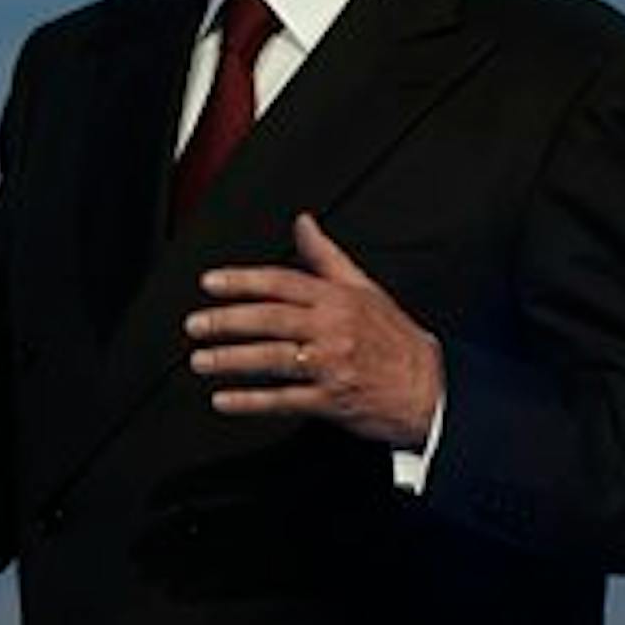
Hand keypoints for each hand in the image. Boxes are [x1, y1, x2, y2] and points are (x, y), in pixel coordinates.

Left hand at [185, 213, 442, 448]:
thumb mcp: (364, 287)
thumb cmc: (394, 337)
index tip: (210, 283)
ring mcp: (331, 366)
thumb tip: (303, 223)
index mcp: (337, 299)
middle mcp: (332, 330)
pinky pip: (285, 400)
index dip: (243, 281)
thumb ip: (326, 256)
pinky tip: (226, 400)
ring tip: (201, 360)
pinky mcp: (332, 400)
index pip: (282, 283)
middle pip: (271, 320)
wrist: (430, 388)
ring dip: (232, 360)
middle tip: (195, 324)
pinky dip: (252, 401)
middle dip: (227, 321)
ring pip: (273, 359)